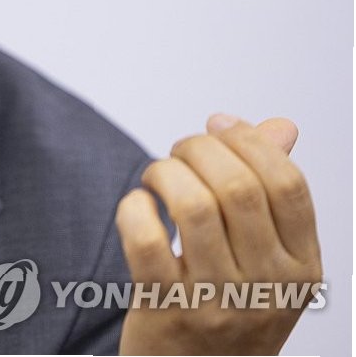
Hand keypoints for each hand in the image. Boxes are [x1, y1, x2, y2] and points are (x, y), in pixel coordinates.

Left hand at [115, 116, 321, 354]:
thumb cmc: (227, 309)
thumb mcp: (267, 261)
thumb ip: (271, 194)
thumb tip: (279, 125)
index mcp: (301, 269)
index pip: (288, 185)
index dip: (249, 141)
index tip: (217, 125)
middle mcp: (266, 288)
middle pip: (238, 187)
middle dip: (198, 149)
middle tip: (177, 153)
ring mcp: (217, 303)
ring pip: (193, 206)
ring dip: (164, 173)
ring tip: (156, 177)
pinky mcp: (165, 309)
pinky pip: (146, 239)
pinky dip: (134, 209)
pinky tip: (137, 207)